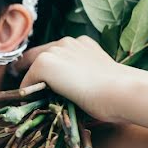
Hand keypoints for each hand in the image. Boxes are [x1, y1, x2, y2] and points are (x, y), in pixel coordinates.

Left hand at [16, 36, 134, 122]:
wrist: (120, 91)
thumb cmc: (118, 93)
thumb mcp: (99, 78)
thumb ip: (83, 76)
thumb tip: (71, 92)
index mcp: (82, 43)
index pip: (56, 52)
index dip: (49, 67)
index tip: (44, 82)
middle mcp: (67, 42)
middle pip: (39, 55)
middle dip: (34, 72)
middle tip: (31, 91)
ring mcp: (54, 50)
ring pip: (33, 68)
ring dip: (32, 83)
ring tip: (31, 100)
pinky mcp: (44, 63)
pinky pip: (27, 81)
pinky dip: (27, 93)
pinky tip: (32, 105)